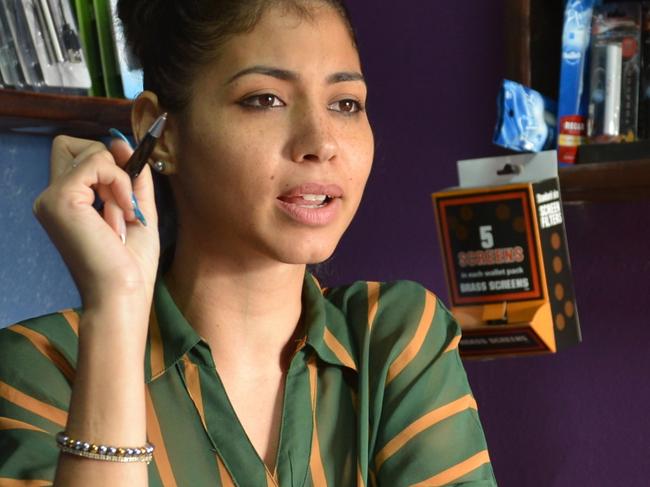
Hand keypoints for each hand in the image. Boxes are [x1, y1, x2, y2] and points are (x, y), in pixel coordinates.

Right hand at [33, 135, 159, 311]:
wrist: (123, 292)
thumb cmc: (131, 264)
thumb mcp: (138, 210)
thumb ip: (133, 178)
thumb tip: (121, 141)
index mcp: (67, 203)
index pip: (77, 156)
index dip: (106, 161)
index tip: (128, 187)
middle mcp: (52, 198)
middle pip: (72, 144)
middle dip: (107, 163)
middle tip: (122, 201)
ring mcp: (52, 198)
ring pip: (90, 151)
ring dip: (119, 179)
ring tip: (123, 214)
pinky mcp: (61, 199)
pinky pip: (97, 163)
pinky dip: (119, 181)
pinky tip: (123, 210)